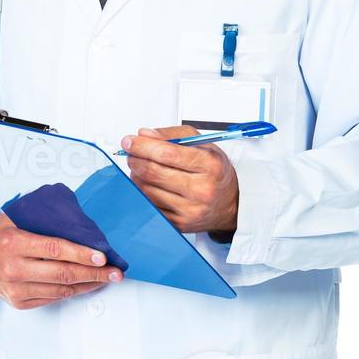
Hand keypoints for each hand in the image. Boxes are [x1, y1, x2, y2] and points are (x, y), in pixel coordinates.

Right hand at [0, 213, 123, 310]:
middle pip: (62, 274)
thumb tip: (82, 226)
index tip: (102, 256)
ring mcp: (16, 289)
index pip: (55, 249)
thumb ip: (44, 222)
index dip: (81, 254)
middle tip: (116, 271)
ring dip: (88, 285)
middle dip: (94, 273)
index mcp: (13, 242)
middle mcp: (13, 268)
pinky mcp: (19, 302)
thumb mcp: (17, 218)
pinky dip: (72, 292)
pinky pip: (52, 298)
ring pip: (60, 290)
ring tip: (107, 279)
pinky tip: (86, 285)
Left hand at [122, 125, 238, 235]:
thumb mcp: (201, 143)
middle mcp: (201, 189)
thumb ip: (172, 135)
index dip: (143, 146)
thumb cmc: (213, 170)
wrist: (229, 202)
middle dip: (135, 159)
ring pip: (147, 190)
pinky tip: (147, 183)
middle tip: (130, 153)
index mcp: (209, 165)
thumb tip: (144, 134)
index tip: (129, 141)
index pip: (167, 154)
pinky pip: (150, 205)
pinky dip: (142, 192)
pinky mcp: (179, 224)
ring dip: (136, 175)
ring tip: (140, 167)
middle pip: (154, 172)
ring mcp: (190, 210)